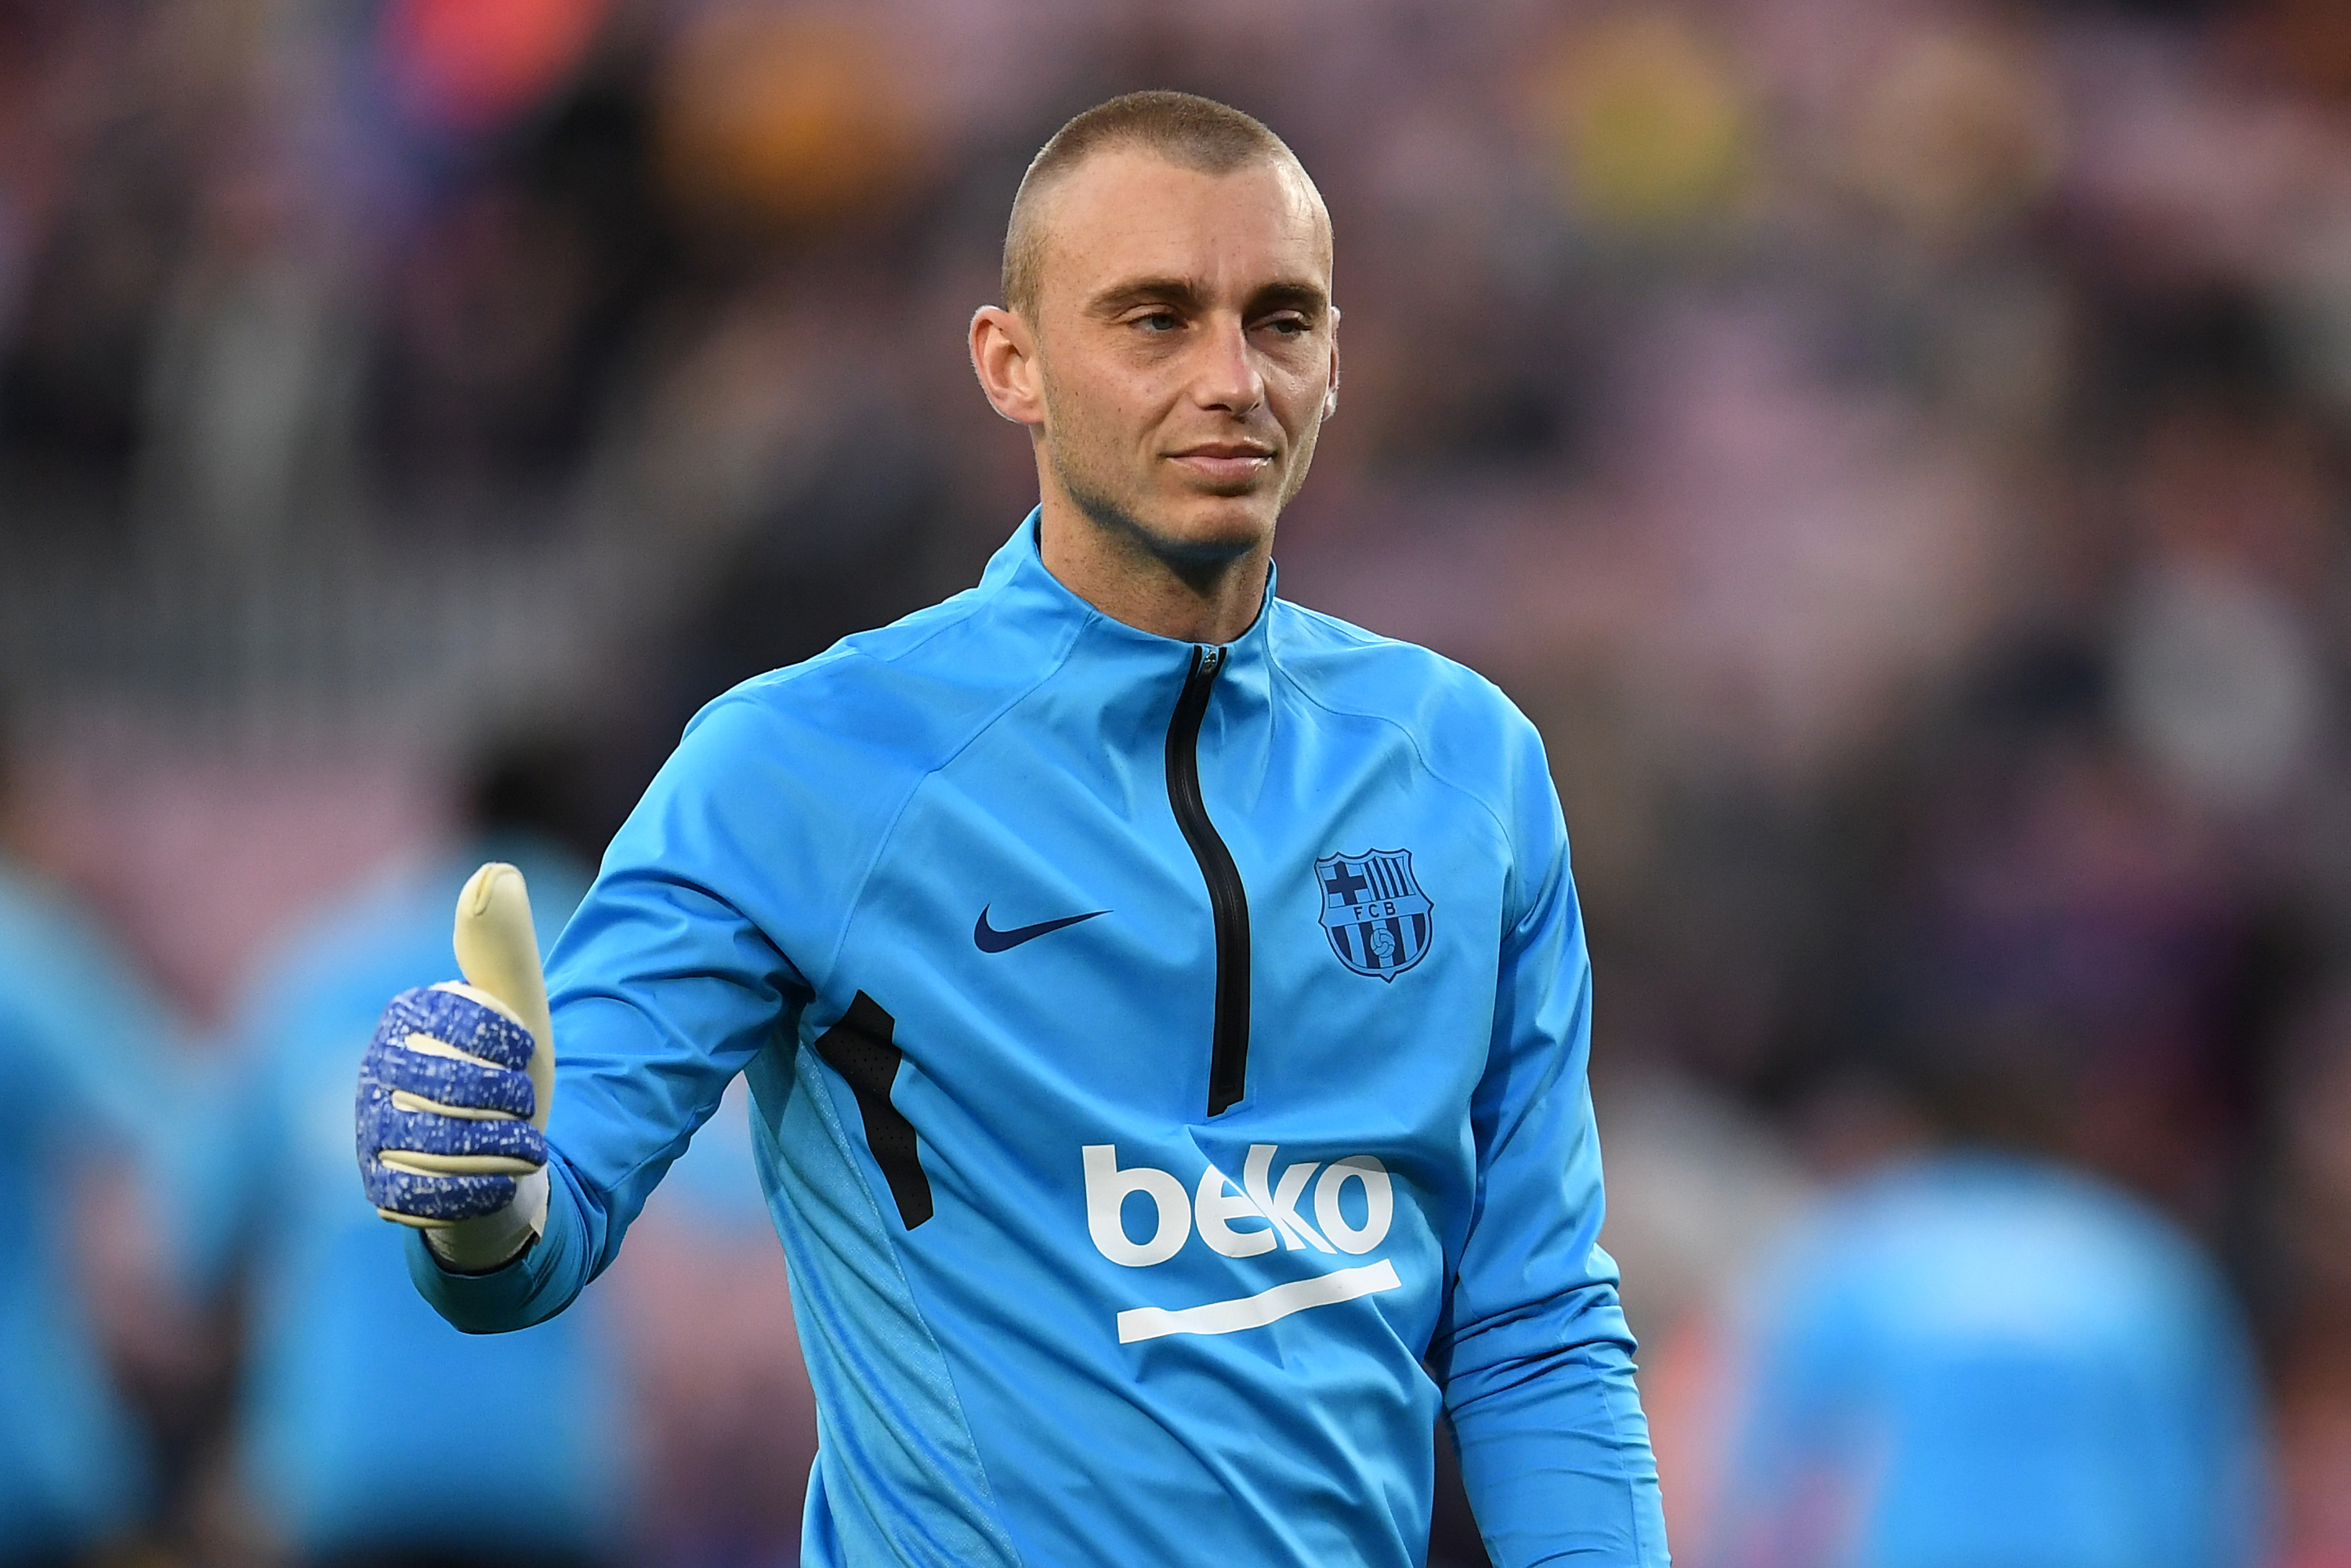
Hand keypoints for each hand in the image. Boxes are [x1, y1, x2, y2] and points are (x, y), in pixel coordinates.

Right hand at [356, 863, 555, 1271]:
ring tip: (524, 1142)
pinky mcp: (384, 1192)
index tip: (526, 1050)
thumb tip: (494, 873)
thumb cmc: (509, 1072)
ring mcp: (372, 1137)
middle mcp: (374, 1077)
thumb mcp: (518, 1006)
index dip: (508, 1042)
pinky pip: (434, 1194)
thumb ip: (504, 945)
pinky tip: (504, 1179)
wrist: (511, 1155)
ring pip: (444, 1144)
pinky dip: (485, 1187)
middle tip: (526, 1103)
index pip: (456, 1023)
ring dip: (504, 1145)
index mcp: (401, 1022)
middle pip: (453, 1088)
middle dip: (509, 1097)